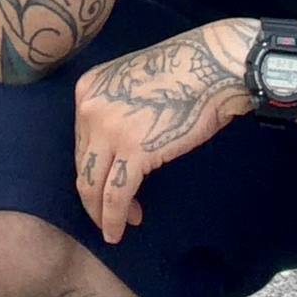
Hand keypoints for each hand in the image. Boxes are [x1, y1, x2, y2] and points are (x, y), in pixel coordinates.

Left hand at [74, 25, 253, 243]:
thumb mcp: (134, 80)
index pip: (82, 140)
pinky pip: (115, 195)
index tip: (108, 182)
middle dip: (95, 193)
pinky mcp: (134, 151)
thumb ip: (117, 106)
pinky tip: (119, 231)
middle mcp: (90, 107)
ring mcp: (109, 129)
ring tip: (113, 228)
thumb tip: (119, 142)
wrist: (215, 65)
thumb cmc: (187, 69)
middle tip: (112, 211)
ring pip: (91, 185)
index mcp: (89, 87)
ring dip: (100, 213)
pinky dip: (114, 219)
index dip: (95, 167)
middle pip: (84, 163)